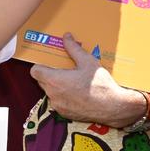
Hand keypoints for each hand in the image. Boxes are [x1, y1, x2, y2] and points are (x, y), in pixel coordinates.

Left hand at [30, 34, 144, 126]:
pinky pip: (58, 102)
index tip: (49, 63)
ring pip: (50, 92)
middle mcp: (53, 94)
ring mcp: (58, 106)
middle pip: (42, 81)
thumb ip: (73, 48)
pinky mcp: (64, 114)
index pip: (35, 71)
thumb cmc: (101, 85)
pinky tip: (78, 93)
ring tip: (73, 81)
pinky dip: (64, 97)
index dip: (41, 66)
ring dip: (57, 86)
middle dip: (50, 74)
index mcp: (55, 80)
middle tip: (64, 70)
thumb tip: (67, 36)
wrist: (114, 107)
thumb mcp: (88, 61)